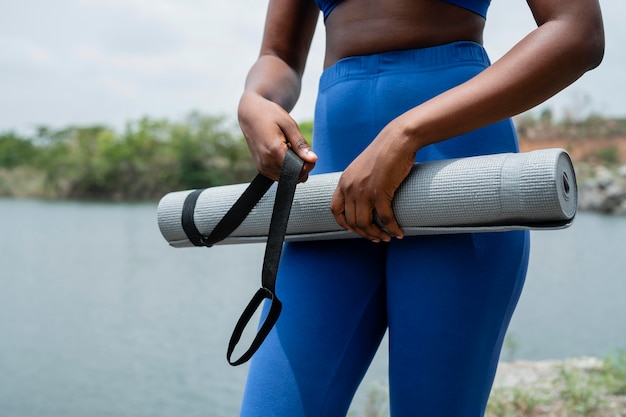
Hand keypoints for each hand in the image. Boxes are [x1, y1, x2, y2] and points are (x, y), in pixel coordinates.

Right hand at [238, 92, 316, 181]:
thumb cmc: (269, 115)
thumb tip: (313, 159)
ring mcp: (262, 168)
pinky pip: (279, 175)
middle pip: (294, 176)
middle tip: (298, 149)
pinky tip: (282, 154)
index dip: (308, 164)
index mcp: (274, 151)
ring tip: (288, 149)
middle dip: (301, 166)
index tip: (307, 152)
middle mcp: (266, 163)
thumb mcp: (289, 125)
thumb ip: (301, 145)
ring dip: (293, 167)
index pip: (298, 170)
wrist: (250, 114)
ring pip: (287, 178)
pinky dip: (285, 168)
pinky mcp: (261, 169)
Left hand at [330, 121, 416, 241]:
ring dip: (377, 235)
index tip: (355, 230)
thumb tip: (363, 196)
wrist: (397, 139)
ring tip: (386, 238)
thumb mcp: (362, 167)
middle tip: (376, 238)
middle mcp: (350, 188)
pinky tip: (399, 233)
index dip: (343, 223)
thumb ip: (358, 181)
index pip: (335, 209)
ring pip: (366, 224)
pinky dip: (392, 229)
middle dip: (364, 233)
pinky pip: (385, 219)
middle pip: (352, 221)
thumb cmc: (384, 152)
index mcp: (344, 181)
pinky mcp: (380, 192)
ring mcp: (364, 191)